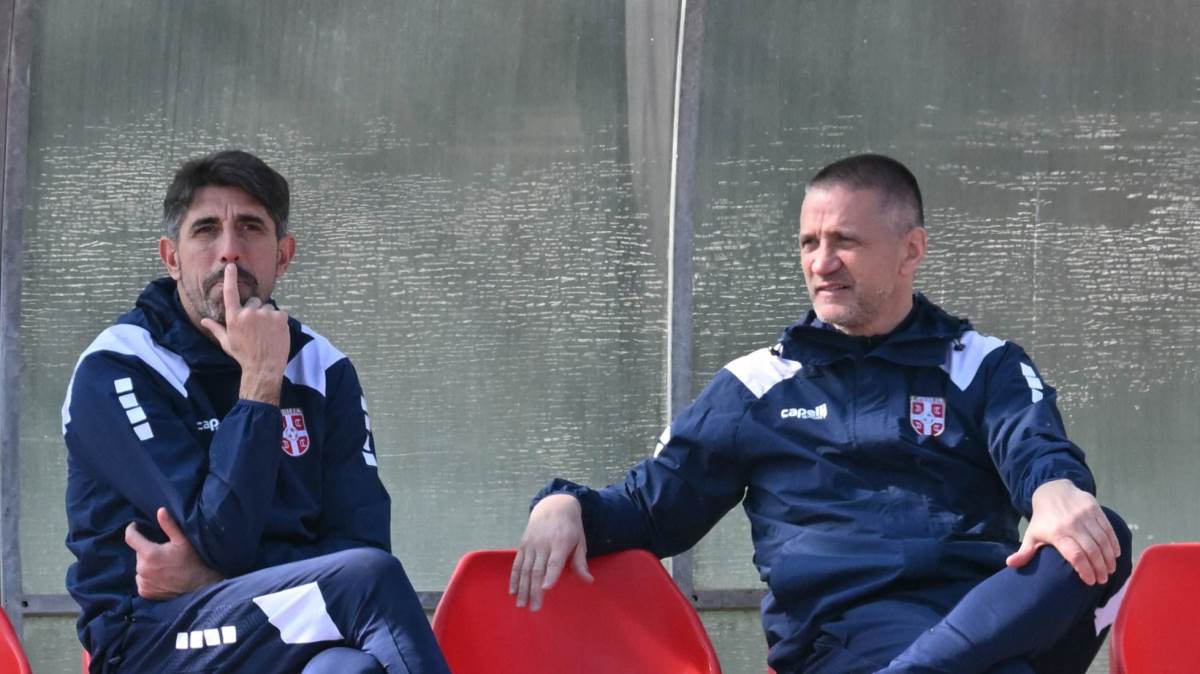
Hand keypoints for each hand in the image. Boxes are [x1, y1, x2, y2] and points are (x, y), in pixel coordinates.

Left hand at [124, 507, 223, 599]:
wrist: (198, 587)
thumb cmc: (192, 561)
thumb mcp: (183, 541)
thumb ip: (169, 525)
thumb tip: (160, 510)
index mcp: (150, 553)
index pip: (131, 538)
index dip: (131, 529)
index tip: (135, 526)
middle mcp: (142, 568)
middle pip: (139, 553)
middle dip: (147, 550)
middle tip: (163, 551)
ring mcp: (142, 582)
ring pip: (140, 567)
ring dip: (148, 564)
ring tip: (163, 565)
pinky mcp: (144, 592)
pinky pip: (141, 580)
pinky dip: (148, 577)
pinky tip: (161, 576)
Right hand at [200, 264, 289, 404]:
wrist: (263, 367)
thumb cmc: (243, 355)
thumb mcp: (227, 342)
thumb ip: (216, 328)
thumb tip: (204, 321)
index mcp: (234, 317)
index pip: (230, 293)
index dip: (230, 278)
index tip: (231, 266)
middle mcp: (249, 313)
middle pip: (254, 301)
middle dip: (255, 310)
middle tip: (257, 328)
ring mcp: (265, 314)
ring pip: (268, 307)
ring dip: (268, 316)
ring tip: (266, 332)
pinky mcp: (280, 317)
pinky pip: (280, 313)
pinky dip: (279, 321)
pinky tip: (276, 333)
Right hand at [509, 494, 592, 610]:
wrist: (553, 506)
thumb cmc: (570, 527)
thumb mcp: (580, 542)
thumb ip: (581, 562)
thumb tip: (589, 581)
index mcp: (560, 542)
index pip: (554, 561)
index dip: (550, 575)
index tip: (546, 589)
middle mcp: (543, 544)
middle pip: (537, 570)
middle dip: (534, 590)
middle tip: (535, 608)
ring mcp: (531, 544)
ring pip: (525, 569)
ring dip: (522, 588)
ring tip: (521, 605)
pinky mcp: (523, 545)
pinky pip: (517, 564)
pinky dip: (514, 578)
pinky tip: (513, 592)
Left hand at [1005, 479, 1118, 584]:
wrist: (1052, 490)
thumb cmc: (1043, 519)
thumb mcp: (1032, 534)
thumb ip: (1025, 552)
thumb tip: (1010, 564)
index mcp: (1056, 533)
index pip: (1075, 555)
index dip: (1085, 570)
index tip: (1090, 582)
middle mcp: (1072, 524)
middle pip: (1092, 550)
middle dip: (1100, 568)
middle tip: (1103, 579)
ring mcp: (1085, 515)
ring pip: (1102, 541)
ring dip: (1109, 558)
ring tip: (1110, 570)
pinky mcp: (1095, 509)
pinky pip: (1108, 529)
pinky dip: (1113, 543)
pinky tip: (1115, 554)